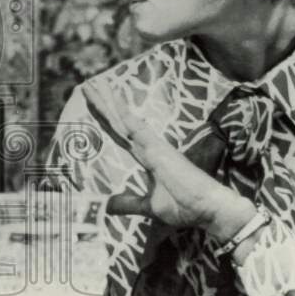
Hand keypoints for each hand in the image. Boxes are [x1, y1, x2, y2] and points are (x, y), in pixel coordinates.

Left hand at [80, 85, 252, 235]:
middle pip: (118, 122)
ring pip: (123, 120)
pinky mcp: (158, 150)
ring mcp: (152, 146)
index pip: (119, 134)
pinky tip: (111, 100)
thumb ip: (128, 203)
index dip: (105, 119)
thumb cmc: (185, 206)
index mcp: (146, 157)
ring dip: (107, 103)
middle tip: (85, 85)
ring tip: (91, 85)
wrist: (209, 210)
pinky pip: (136, 128)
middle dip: (101, 104)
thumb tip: (107, 205)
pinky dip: (123, 114)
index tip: (92, 103)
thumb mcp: (148, 207)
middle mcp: (147, 146)